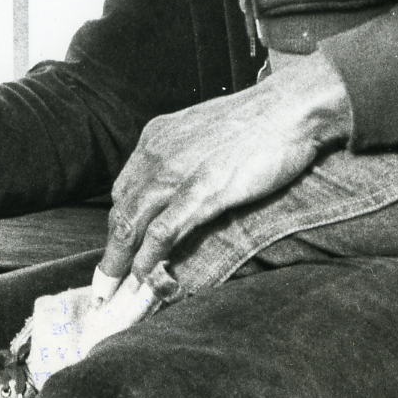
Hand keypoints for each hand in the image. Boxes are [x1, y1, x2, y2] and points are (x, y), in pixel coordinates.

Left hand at [97, 52, 351, 285]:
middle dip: (112, 251)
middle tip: (106, 282)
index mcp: (157, 136)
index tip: (118, 249)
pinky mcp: (202, 191)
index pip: (124, 189)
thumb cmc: (259, 120)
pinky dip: (148, 258)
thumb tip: (181, 187)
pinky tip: (145, 277)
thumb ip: (186, 156)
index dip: (118, 225)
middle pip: (122, 210)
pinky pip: (162, 231)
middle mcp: (158, 152)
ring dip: (120, 263)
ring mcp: (178, 172)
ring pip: (133, 223)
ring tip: (114, 291)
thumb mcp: (205, 131)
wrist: (291, 106)